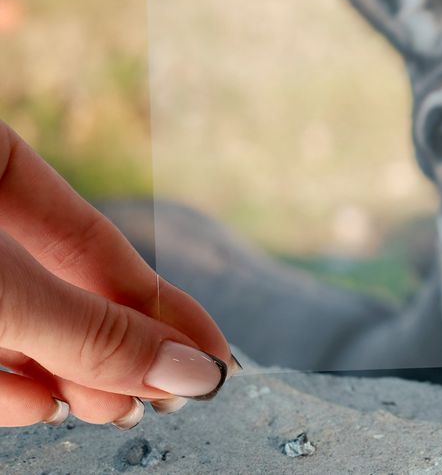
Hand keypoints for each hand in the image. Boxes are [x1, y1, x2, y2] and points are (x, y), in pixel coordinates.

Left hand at [0, 121, 233, 428]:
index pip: (94, 240)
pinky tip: (38, 407)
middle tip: (162, 394)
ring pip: (17, 327)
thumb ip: (91, 332)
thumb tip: (193, 371)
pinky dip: (6, 389)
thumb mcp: (1, 293)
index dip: (161, 302)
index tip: (212, 355)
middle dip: (113, 350)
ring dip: (64, 378)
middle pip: (59, 289)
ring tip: (107, 408)